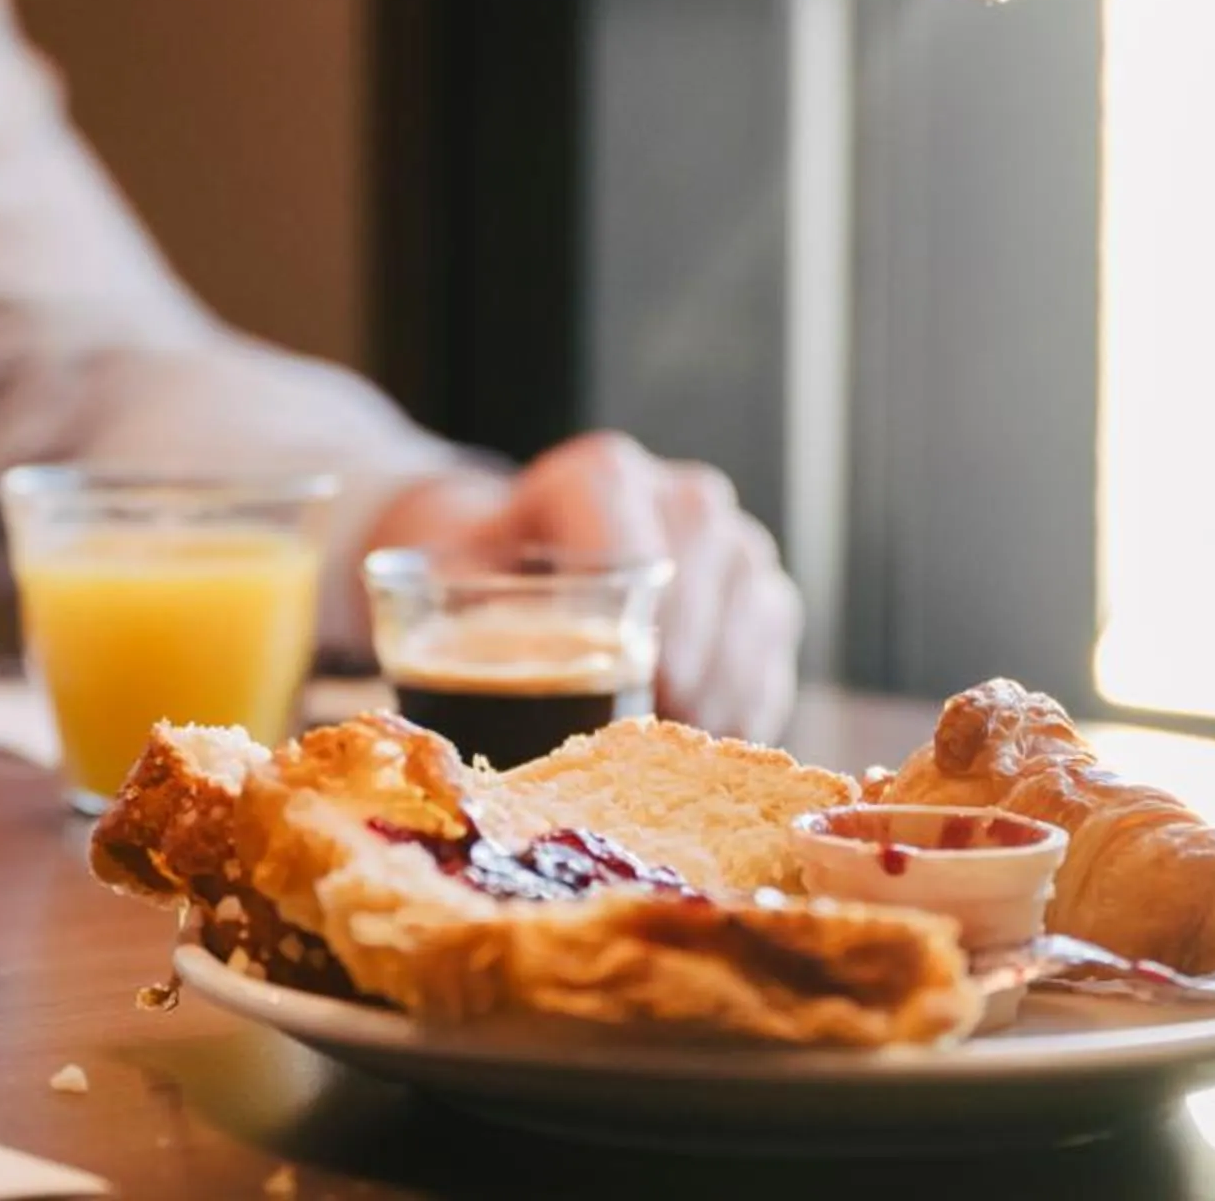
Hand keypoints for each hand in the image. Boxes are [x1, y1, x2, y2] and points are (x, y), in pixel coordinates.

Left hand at [364, 432, 804, 742]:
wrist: (528, 564)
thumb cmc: (484, 577)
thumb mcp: (445, 579)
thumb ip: (438, 609)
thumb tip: (439, 691)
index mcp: (597, 475)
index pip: (625, 505)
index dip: (634, 576)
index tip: (632, 662)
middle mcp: (678, 492)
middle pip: (709, 550)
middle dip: (691, 644)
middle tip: (661, 717)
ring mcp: (732, 542)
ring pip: (756, 600)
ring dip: (728, 679)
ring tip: (688, 740)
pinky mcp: (762, 595)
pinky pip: (777, 646)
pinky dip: (752, 699)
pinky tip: (717, 738)